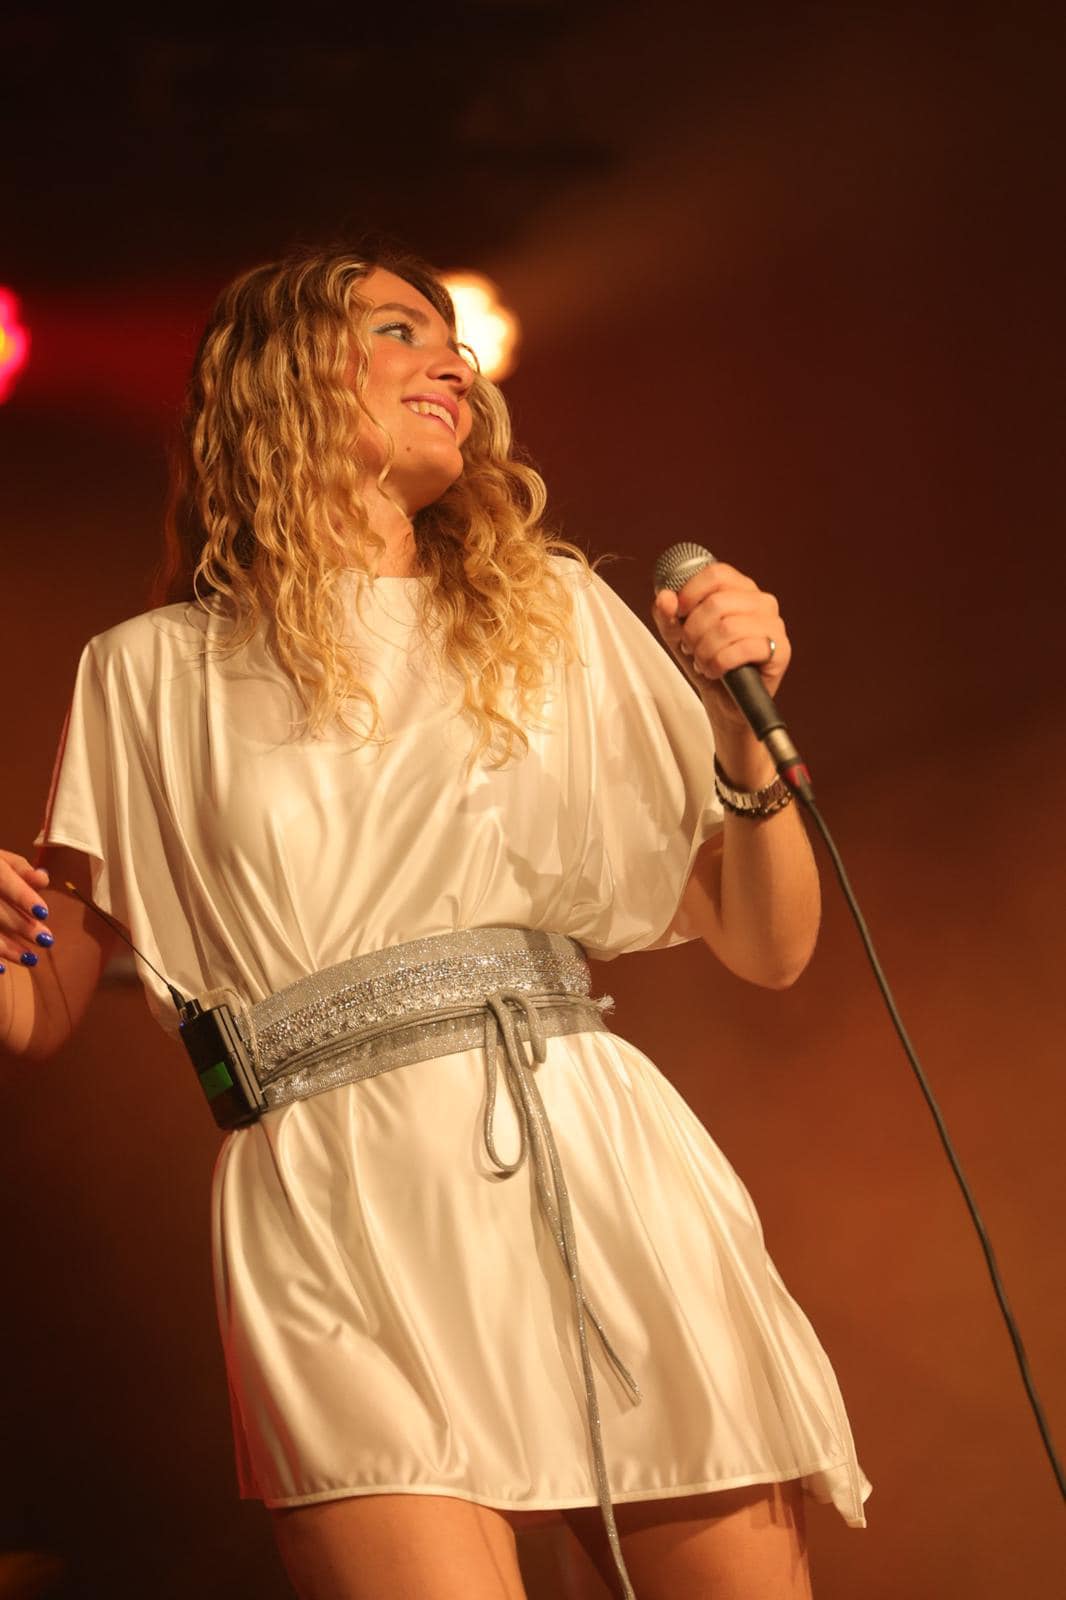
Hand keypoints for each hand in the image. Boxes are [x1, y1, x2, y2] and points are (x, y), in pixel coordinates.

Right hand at [0, 850, 53, 972]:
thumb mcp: (0, 861)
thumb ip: (21, 870)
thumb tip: (43, 879)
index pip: (4, 879)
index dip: (23, 896)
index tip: (43, 913)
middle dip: (21, 925)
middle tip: (47, 940)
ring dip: (6, 947)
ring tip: (31, 960)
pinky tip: (3, 969)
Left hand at [651, 561, 790, 732]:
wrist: (725, 702)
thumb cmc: (708, 662)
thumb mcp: (679, 636)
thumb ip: (668, 615)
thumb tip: (665, 598)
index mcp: (741, 589)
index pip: (716, 574)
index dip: (690, 593)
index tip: (679, 613)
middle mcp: (762, 602)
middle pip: (717, 602)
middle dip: (694, 631)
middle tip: (691, 647)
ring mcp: (774, 626)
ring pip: (728, 627)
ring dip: (705, 651)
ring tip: (703, 662)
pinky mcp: (781, 652)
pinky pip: (743, 649)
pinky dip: (720, 663)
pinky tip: (716, 671)